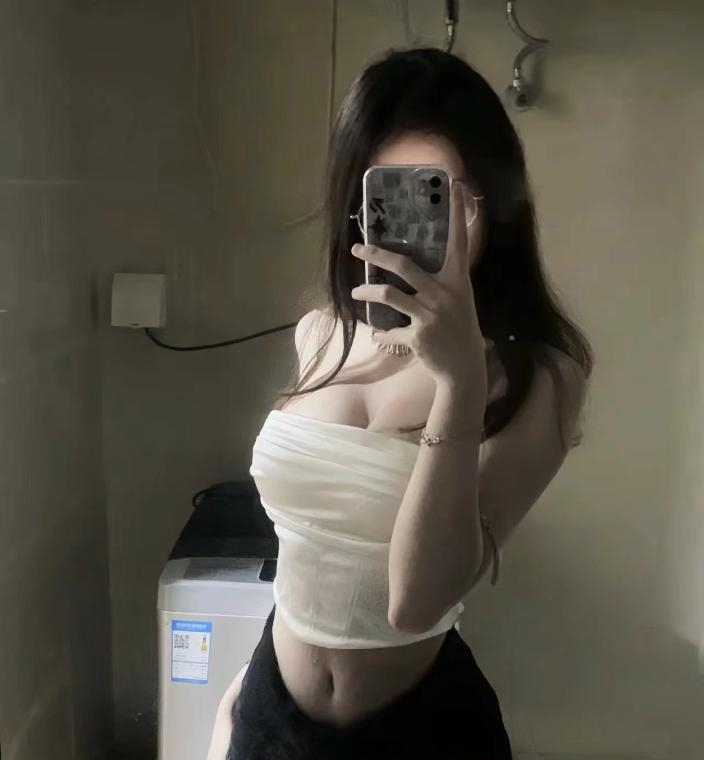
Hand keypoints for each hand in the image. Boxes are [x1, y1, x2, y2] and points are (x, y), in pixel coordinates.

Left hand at [350, 179, 486, 389]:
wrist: (464, 368)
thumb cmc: (460, 330)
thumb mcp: (459, 301)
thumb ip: (442, 282)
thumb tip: (414, 267)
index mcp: (457, 281)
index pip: (458, 241)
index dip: (455, 213)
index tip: (451, 186)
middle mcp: (444, 294)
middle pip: (404, 265)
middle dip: (376, 255)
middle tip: (357, 249)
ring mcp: (430, 316)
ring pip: (388, 294)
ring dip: (367, 291)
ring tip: (357, 291)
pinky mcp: (417, 337)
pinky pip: (390, 330)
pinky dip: (381, 333)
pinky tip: (379, 335)